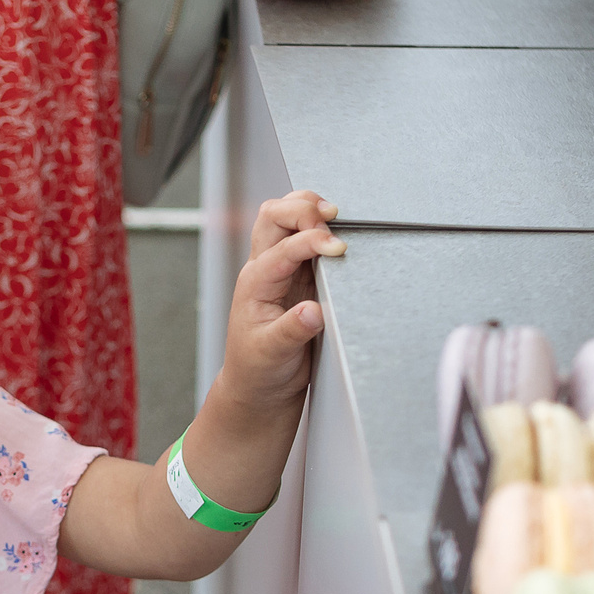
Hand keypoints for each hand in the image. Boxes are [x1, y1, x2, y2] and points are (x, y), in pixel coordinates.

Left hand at [214, 191, 345, 410]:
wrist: (259, 384)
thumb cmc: (259, 368)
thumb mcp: (273, 354)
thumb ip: (292, 331)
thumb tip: (314, 311)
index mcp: (255, 283)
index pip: (283, 248)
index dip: (311, 241)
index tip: (338, 249)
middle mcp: (264, 269)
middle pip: (274, 215)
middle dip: (303, 208)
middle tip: (333, 218)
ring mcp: (281, 269)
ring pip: (285, 218)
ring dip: (308, 208)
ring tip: (335, 215)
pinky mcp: (298, 275)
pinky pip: (304, 237)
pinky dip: (319, 225)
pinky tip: (336, 230)